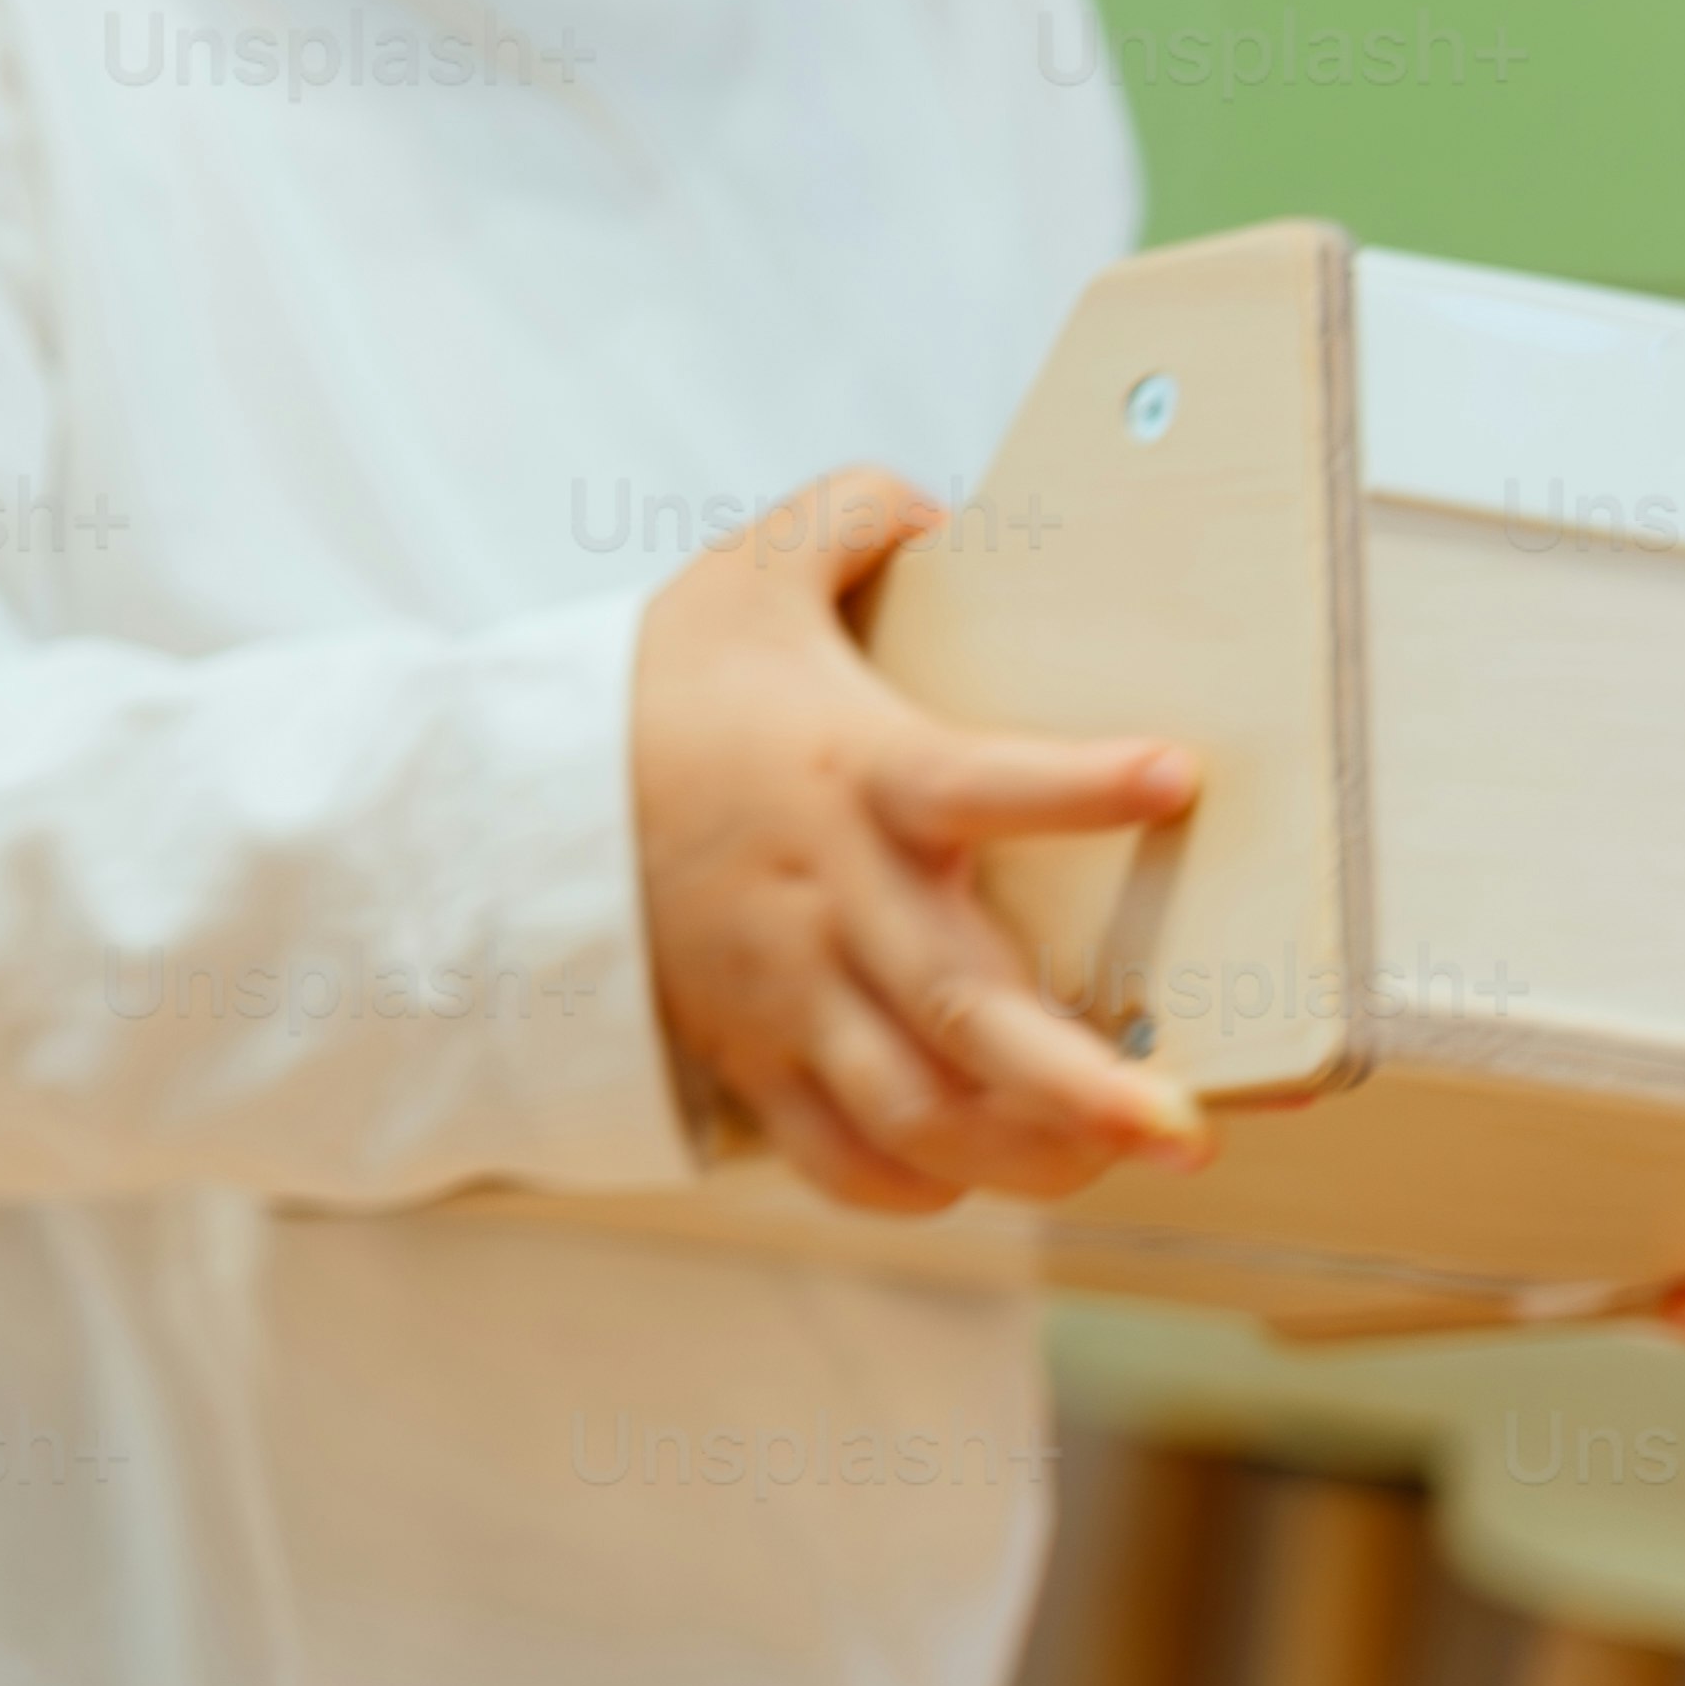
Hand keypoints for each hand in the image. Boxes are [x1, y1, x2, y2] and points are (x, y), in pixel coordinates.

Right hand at [624, 475, 1212, 1217]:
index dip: (1074, 784)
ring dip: (1022, 1154)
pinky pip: (831, 1150)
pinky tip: (976, 1174)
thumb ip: (848, 520)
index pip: (974, 780)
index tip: (1173, 774)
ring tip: (1110, 1161)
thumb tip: (941, 505)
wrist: (501, 798)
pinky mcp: (749, 1047)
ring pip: (914, 1107)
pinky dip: (909, 1180)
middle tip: (1183, 1127)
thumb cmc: (652, 691)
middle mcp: (833, 900)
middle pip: (963, 1012)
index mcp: (854, 778)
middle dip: (1080, 1087)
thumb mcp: (740, 579)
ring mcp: (787, 989)